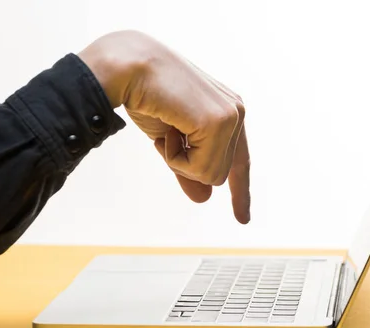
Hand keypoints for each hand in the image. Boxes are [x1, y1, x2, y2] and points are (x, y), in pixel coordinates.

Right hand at [78, 30, 250, 223]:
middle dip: (185, 166)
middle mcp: (236, 112)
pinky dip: (176, 157)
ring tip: (167, 128)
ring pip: (211, 176)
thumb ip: (189, 168)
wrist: (126, 67)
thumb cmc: (144, 97)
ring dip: (179, 161)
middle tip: (167, 134)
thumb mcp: (170, 142)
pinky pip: (201, 169)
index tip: (243, 219)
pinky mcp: (221, 121)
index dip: (240, 191)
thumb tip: (206, 199)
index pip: (239, 161)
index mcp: (228, 112)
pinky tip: (169, 127)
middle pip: (218, 175)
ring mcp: (232, 116)